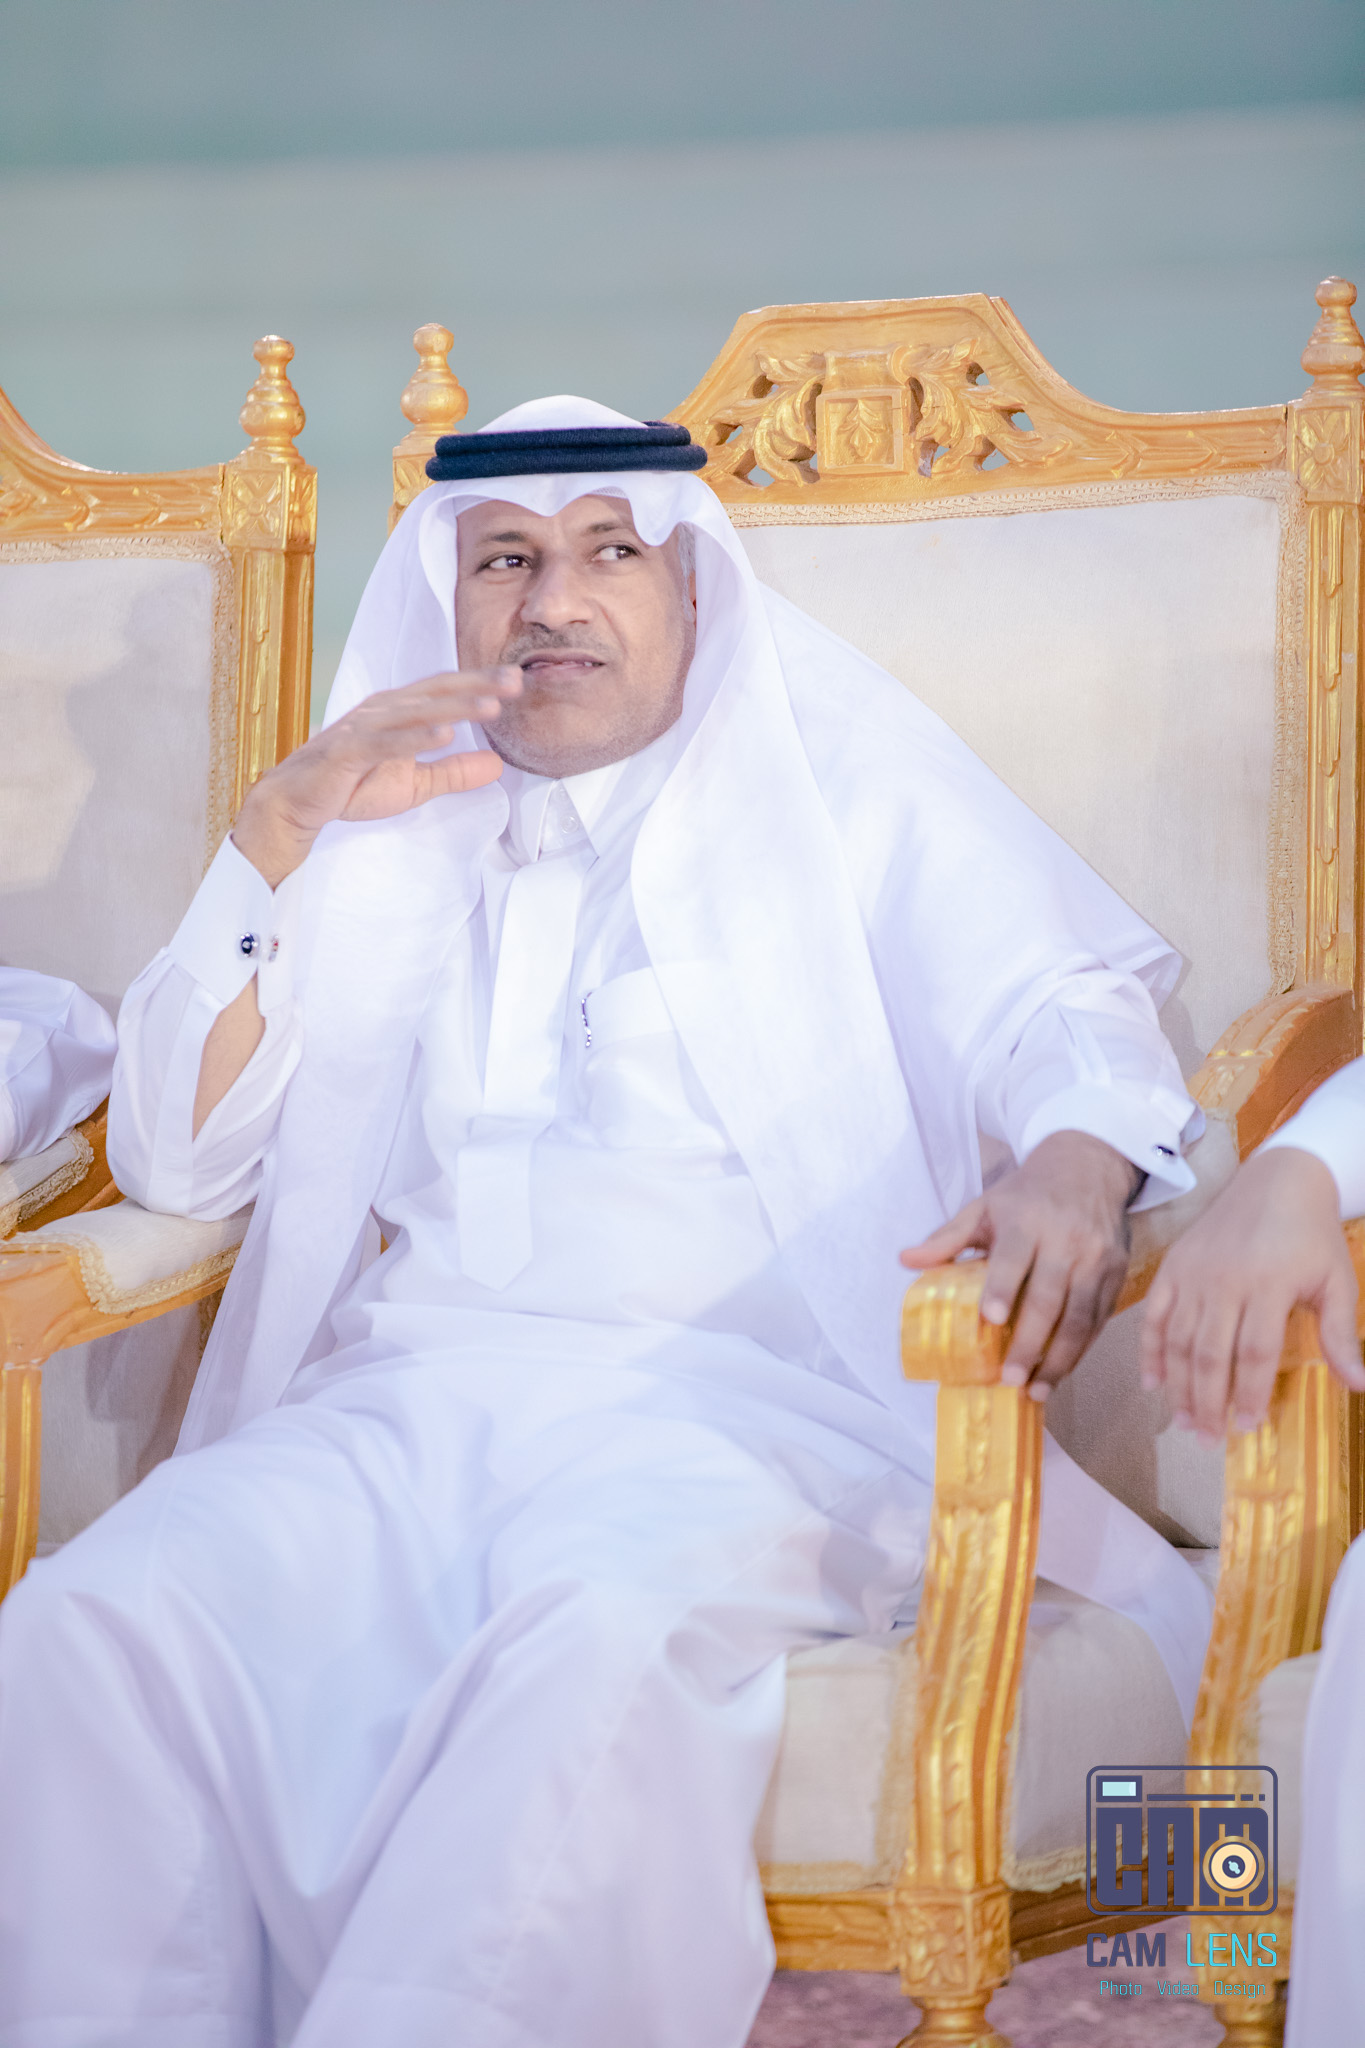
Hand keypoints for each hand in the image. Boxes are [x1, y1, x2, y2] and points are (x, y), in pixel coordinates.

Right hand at [232, 668, 522, 885]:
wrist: (298, 804)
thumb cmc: (351, 786)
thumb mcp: (415, 784)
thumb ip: (454, 773)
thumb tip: (497, 764)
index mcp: (399, 710)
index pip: (446, 691)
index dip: (480, 684)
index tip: (517, 681)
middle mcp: (383, 709)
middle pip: (436, 692)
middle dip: (477, 685)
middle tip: (515, 681)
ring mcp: (364, 727)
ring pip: (415, 712)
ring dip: (454, 707)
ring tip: (491, 706)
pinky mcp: (347, 751)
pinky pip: (385, 742)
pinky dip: (414, 738)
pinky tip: (443, 735)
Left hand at [900, 1131, 1140, 1398]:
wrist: (1088, 1166)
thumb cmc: (1027, 1193)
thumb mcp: (985, 1206)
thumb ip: (948, 1237)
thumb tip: (905, 1260)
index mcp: (1027, 1220)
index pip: (1015, 1257)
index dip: (1004, 1287)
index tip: (991, 1318)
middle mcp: (1067, 1239)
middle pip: (1050, 1297)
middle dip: (1030, 1341)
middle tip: (1010, 1378)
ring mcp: (1096, 1258)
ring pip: (1080, 1316)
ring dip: (1060, 1358)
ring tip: (1036, 1388)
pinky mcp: (1117, 1272)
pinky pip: (1099, 1318)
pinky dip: (1082, 1349)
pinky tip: (1062, 1370)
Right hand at [1139, 1147, 1364, 1440]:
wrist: (1277, 1180)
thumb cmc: (1312, 1235)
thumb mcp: (1336, 1282)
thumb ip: (1341, 1334)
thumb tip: (1359, 1386)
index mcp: (1267, 1283)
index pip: (1254, 1352)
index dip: (1249, 1394)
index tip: (1249, 1427)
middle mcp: (1223, 1280)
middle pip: (1210, 1353)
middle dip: (1208, 1402)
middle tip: (1209, 1439)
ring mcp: (1193, 1272)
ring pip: (1179, 1340)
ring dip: (1179, 1386)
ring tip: (1185, 1421)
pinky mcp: (1173, 1266)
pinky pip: (1155, 1315)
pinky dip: (1150, 1350)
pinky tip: (1152, 1382)